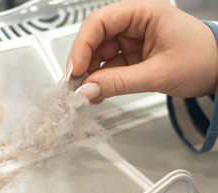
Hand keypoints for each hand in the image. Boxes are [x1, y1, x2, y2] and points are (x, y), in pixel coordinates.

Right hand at [68, 0, 217, 102]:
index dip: (82, 45)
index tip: (75, 70)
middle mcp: (134, 22)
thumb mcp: (159, 74)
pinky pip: (107, 65)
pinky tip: (98, 92)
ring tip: (88, 93)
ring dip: (90, 74)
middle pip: (94, 37)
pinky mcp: (130, 54)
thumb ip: (119, 82)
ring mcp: (130, 38)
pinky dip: (100, 79)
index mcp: (144, 12)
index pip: (100, 22)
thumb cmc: (203, 60)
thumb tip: (87, 89)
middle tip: (75, 86)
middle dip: (83, 62)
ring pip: (97, 53)